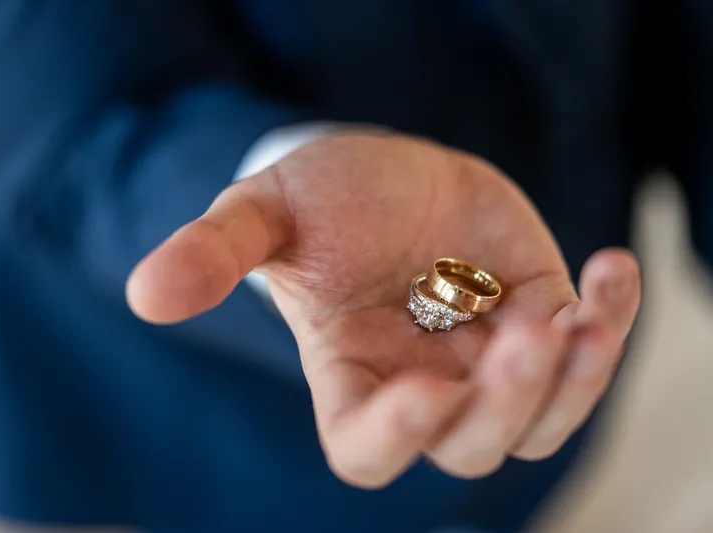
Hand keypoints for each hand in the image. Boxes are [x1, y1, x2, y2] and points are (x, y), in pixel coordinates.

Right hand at [126, 133, 640, 487]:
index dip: (395, 438)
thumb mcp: (261, 214)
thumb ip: (211, 255)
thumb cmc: (317, 201)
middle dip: (504, 402)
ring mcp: (484, 356)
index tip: (425, 390)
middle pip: (471, 445)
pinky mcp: (535, 315)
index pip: (367, 449)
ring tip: (574, 306)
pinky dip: (611, 321)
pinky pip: (585, 350)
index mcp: (350, 375)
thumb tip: (144, 294)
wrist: (384, 178)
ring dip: (569, 377)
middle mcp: (421, 382)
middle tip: (524, 330)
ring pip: (539, 418)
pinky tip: (612, 268)